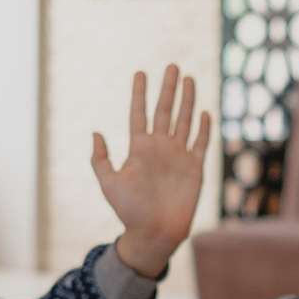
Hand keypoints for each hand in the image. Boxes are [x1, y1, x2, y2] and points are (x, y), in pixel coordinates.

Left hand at [95, 66, 211, 279]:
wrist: (154, 232)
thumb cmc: (129, 211)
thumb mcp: (108, 183)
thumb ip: (101, 159)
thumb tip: (95, 133)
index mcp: (139, 148)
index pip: (139, 114)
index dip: (140, 94)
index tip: (140, 73)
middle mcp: (159, 148)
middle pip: (164, 111)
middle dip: (168, 89)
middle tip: (172, 66)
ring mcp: (178, 156)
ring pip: (184, 121)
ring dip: (186, 100)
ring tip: (188, 78)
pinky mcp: (194, 168)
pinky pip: (200, 143)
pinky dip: (203, 128)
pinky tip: (204, 112)